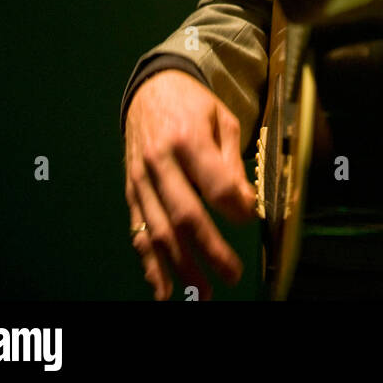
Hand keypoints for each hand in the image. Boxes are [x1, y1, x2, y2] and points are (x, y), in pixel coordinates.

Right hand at [124, 69, 256, 300]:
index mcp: (188, 138)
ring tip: (203, 294)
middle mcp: (160, 162)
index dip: (236, 207)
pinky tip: (163, 289)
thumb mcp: (222, 119)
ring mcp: (141, 179)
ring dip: (180, 268)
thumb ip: (232, 162)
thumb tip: (245, 205)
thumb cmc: (193, 104)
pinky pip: (139, 232)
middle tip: (233, 274)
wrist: (150, 88)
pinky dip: (150, 264)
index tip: (251, 219)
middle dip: (210, 250)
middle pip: (185, 215)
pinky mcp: (131, 192)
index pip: (214, 184)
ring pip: (160, 231)